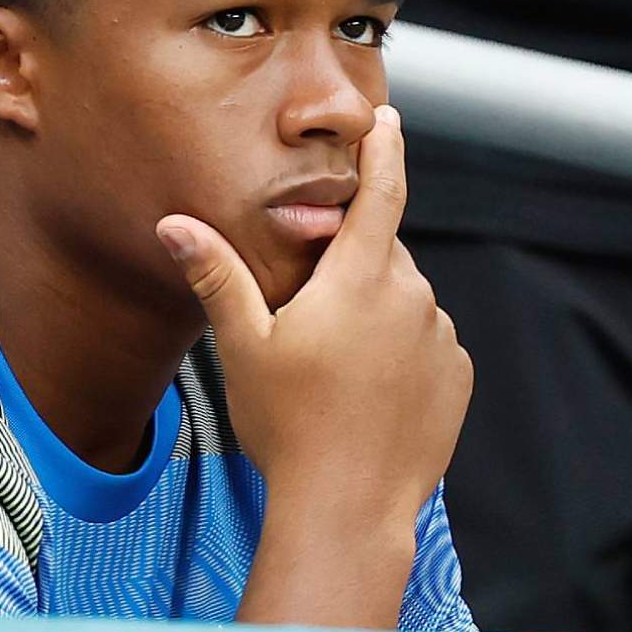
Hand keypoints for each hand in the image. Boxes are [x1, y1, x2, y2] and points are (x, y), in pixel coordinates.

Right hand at [156, 105, 470, 523]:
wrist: (349, 510)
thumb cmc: (288, 426)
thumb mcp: (243, 346)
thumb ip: (217, 276)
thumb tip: (174, 224)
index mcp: (361, 278)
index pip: (382, 192)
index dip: (385, 150)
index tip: (389, 121)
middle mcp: (412, 298)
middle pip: (383, 254)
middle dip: (350, 263)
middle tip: (307, 307)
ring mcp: (440, 339)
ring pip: (404, 300)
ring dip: (375, 311)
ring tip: (331, 364)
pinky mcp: (456, 377)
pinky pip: (425, 343)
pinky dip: (400, 350)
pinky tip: (364, 389)